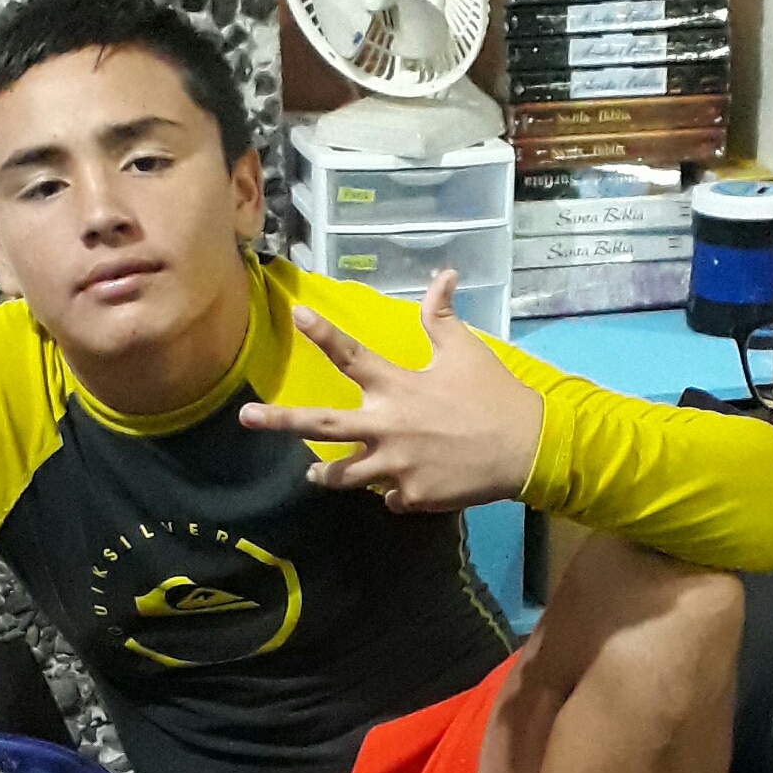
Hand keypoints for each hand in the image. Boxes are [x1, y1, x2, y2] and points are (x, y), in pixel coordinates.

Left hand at [238, 270, 545, 512]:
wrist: (526, 449)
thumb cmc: (494, 395)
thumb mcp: (466, 350)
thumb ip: (441, 317)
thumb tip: (443, 275)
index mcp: (397, 385)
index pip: (350, 354)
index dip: (322, 332)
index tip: (295, 314)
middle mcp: (386, 426)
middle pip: (321, 425)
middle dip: (279, 420)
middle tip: (246, 418)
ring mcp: (395, 465)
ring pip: (343, 476)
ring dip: (325, 474)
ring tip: (312, 474)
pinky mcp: (411, 495)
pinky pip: (389, 497)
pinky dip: (393, 491)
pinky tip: (403, 487)